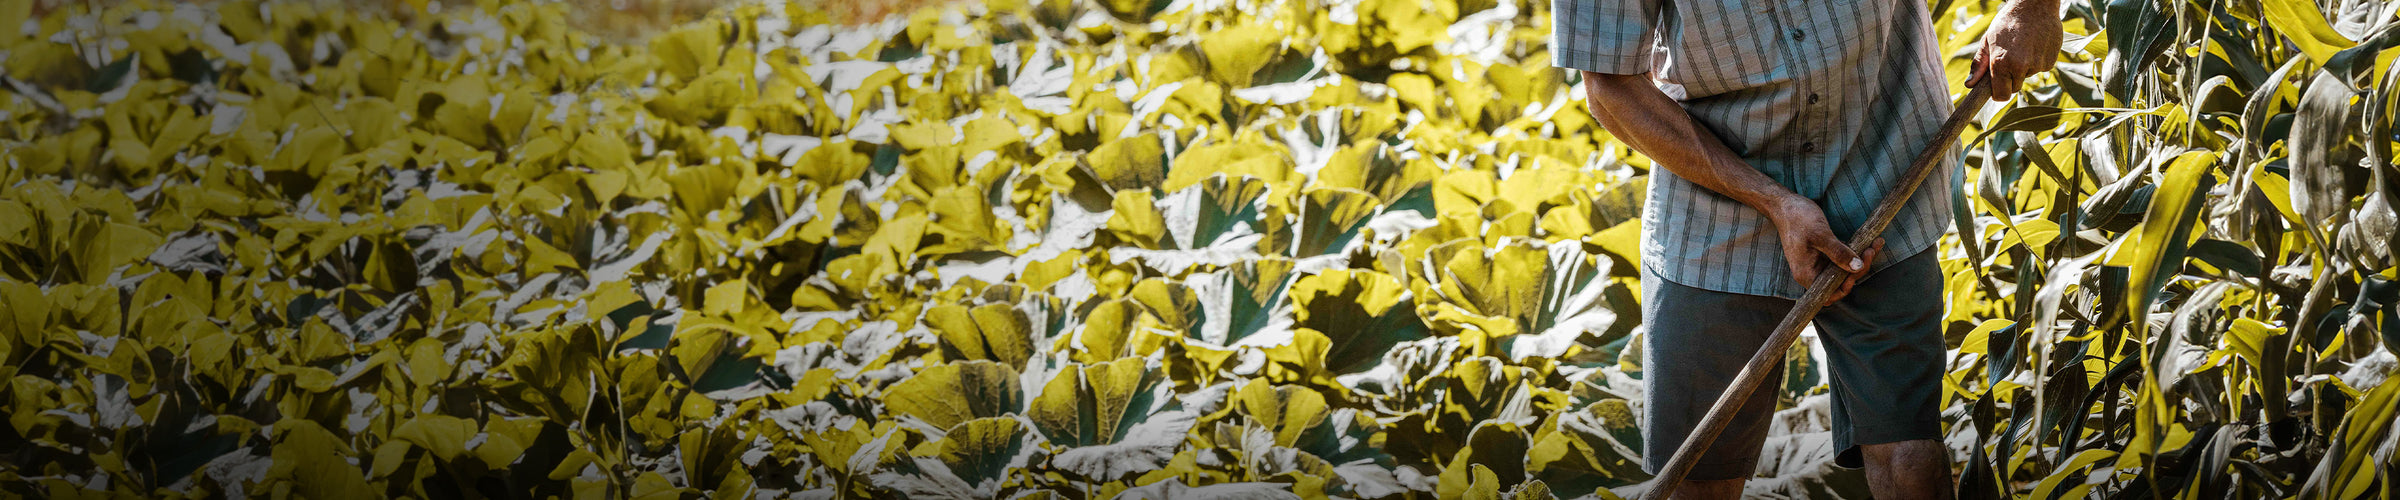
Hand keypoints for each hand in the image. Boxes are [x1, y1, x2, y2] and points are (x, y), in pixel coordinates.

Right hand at [1768, 198, 1885, 299]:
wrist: (1785, 204)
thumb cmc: (1798, 218)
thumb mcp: (1820, 235)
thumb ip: (1838, 253)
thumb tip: (1857, 267)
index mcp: (1806, 274)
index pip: (1830, 293)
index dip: (1847, 285)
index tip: (1859, 267)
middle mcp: (1811, 272)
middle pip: (1840, 282)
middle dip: (1859, 269)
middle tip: (1871, 249)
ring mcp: (1817, 263)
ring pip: (1843, 270)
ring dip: (1860, 260)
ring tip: (1874, 244)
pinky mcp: (1823, 254)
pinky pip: (1842, 259)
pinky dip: (1855, 253)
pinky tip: (1867, 242)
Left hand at [1965, 0, 2062, 99]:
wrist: (2035, 5)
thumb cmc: (2007, 22)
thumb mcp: (1987, 41)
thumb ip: (1979, 65)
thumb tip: (1970, 84)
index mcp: (2002, 63)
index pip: (2001, 95)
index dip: (1998, 93)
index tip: (1996, 88)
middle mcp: (2021, 66)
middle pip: (2014, 87)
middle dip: (2010, 78)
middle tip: (2009, 58)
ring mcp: (2038, 64)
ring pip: (2028, 76)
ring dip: (2024, 67)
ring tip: (2022, 47)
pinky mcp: (2051, 61)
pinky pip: (2041, 69)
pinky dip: (2037, 61)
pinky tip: (2034, 45)